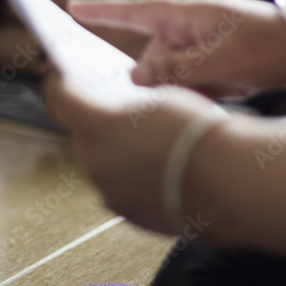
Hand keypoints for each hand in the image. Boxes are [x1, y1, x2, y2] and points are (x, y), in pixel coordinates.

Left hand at [42, 70, 224, 233]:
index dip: (59, 80)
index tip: (62, 73)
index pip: (59, 95)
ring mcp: (109, 190)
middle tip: (122, 108)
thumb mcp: (162, 96)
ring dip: (118, 149)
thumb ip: (129, 99)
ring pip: (101, 160)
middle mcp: (93, 159)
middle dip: (97, 118)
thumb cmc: (198, 134)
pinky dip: (133, 175)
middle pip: (81, 131)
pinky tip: (161, 165)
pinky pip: (119, 185)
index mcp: (96, 122)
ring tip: (152, 138)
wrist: (226, 182)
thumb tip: (124, 101)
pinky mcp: (126, 212)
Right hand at [69, 0, 285, 98]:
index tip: (70, 7)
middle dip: (168, 77)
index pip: (137, 10)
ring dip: (195, 87)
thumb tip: (136, 76)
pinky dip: (210, 90)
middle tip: (199, 86)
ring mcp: (210, 42)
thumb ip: (173, 70)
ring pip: (177, 73)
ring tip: (229, 87)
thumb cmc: (272, 48)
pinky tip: (236, 91)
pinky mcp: (223, 60)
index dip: (103, 12)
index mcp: (190, 13)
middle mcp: (195, 25)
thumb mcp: (218, 62)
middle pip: (156, 55)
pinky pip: (199, 80)